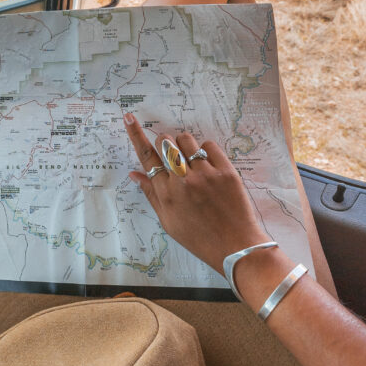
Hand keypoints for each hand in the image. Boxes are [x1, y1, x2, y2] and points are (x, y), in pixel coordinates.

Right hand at [123, 113, 269, 274]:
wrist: (236, 248)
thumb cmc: (199, 238)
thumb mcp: (168, 221)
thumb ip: (151, 194)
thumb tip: (134, 174)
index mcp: (166, 194)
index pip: (146, 157)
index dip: (135, 134)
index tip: (129, 117)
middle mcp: (183, 181)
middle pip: (165, 143)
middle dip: (165, 145)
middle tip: (173, 157)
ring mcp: (205, 174)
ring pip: (186, 140)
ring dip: (185, 146)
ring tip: (192, 163)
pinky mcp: (225, 171)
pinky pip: (208, 145)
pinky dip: (205, 151)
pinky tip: (208, 166)